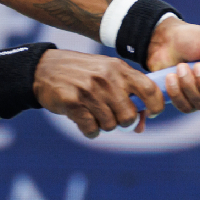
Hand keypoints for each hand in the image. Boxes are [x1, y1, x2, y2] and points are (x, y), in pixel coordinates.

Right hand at [33, 50, 164, 137]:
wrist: (43, 68)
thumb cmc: (80, 73)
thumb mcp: (105, 72)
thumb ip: (126, 92)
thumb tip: (141, 125)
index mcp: (118, 68)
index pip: (150, 90)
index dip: (156, 106)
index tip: (151, 113)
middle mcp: (106, 79)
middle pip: (129, 116)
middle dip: (121, 121)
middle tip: (110, 114)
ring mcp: (89, 91)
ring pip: (110, 125)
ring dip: (102, 125)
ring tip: (92, 113)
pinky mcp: (73, 103)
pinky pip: (92, 130)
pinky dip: (89, 130)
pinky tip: (82, 119)